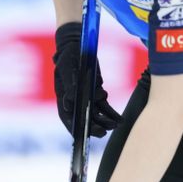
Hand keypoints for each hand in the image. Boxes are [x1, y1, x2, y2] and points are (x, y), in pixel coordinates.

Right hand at [53, 21, 120, 137]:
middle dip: (92, 127)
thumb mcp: (68, 70)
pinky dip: (111, 113)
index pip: (68, 117)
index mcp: (63, 97)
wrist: (76, 45)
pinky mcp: (95, 92)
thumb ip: (70, 86)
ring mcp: (85, 97)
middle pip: (83, 118)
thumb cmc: (69, 56)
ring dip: (104, 121)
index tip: (82, 136)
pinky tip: (119, 119)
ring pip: (95, 115)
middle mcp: (74, 101)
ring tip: (115, 125)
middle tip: (103, 132)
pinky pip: (104, 107)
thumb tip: (69, 105)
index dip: (74, 128)